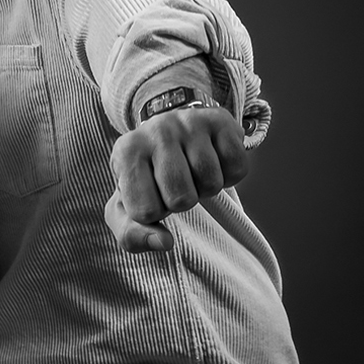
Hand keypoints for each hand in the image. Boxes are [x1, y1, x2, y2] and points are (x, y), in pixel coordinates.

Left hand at [105, 105, 248, 250]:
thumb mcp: (127, 208)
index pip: (146, 213)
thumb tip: (164, 243)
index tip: (152, 195)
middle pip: (182, 199)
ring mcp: (189, 122)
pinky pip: (237, 168)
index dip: (155, 213)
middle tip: (176, 184)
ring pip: (211, 183)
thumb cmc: (146, 179)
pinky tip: (214, 163)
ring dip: (206, 189)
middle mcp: (155, 130)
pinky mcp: (220, 120)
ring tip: (193, 173)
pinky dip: (230, 176)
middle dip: (182, 202)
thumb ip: (132, 235)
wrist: (168, 135)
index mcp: (126, 151)